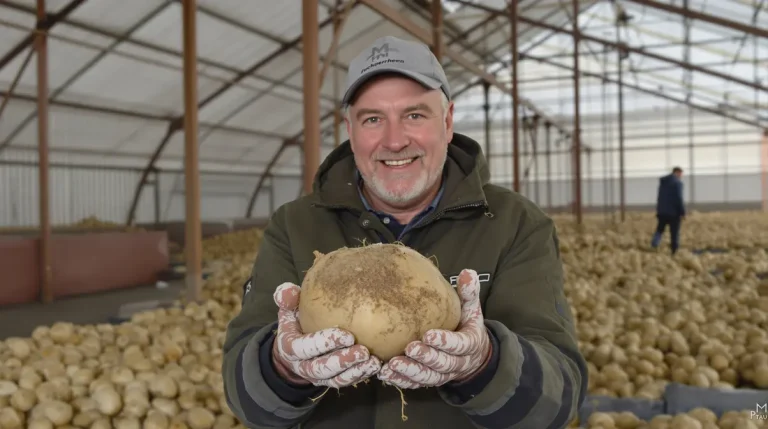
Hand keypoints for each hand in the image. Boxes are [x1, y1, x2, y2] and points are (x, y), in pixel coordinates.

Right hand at [271, 282, 381, 387]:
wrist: (294, 348)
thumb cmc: (296, 321)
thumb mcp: (289, 309)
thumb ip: (287, 299)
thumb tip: (287, 291)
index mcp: (291, 347)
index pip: (306, 347)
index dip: (325, 343)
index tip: (348, 335)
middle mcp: (302, 365)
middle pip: (322, 368)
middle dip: (343, 361)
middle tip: (363, 351)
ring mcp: (317, 376)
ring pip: (335, 379)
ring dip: (355, 372)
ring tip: (373, 362)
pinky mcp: (330, 380)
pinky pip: (344, 382)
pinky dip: (359, 376)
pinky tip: (375, 366)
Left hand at [377, 269, 490, 388]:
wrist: (472, 355)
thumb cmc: (465, 325)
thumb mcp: (471, 309)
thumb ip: (469, 293)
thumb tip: (468, 272)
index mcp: (469, 343)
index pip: (459, 345)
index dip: (445, 342)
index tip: (429, 335)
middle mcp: (457, 362)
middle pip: (442, 364)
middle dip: (425, 357)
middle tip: (409, 348)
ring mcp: (442, 374)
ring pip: (428, 377)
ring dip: (410, 372)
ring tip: (392, 365)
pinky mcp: (429, 380)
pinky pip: (416, 384)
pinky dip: (401, 381)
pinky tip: (385, 374)